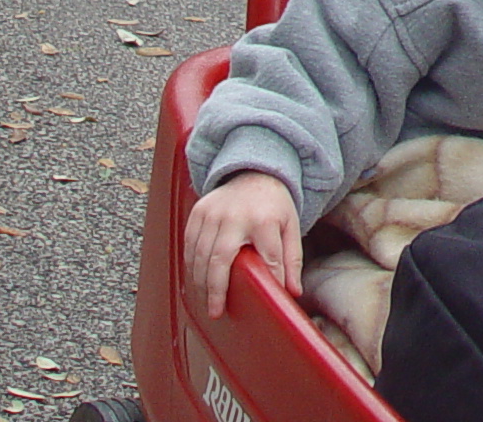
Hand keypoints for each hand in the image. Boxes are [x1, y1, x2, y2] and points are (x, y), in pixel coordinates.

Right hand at [184, 171, 301, 317]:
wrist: (256, 171)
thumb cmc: (274, 205)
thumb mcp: (291, 226)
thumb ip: (292, 258)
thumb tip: (292, 291)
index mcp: (264, 219)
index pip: (267, 257)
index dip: (268, 279)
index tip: (265, 298)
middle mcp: (235, 216)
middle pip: (220, 260)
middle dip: (216, 290)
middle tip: (215, 311)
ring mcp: (214, 213)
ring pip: (200, 255)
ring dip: (200, 282)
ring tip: (206, 301)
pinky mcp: (199, 211)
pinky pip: (189, 244)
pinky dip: (190, 265)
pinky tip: (196, 279)